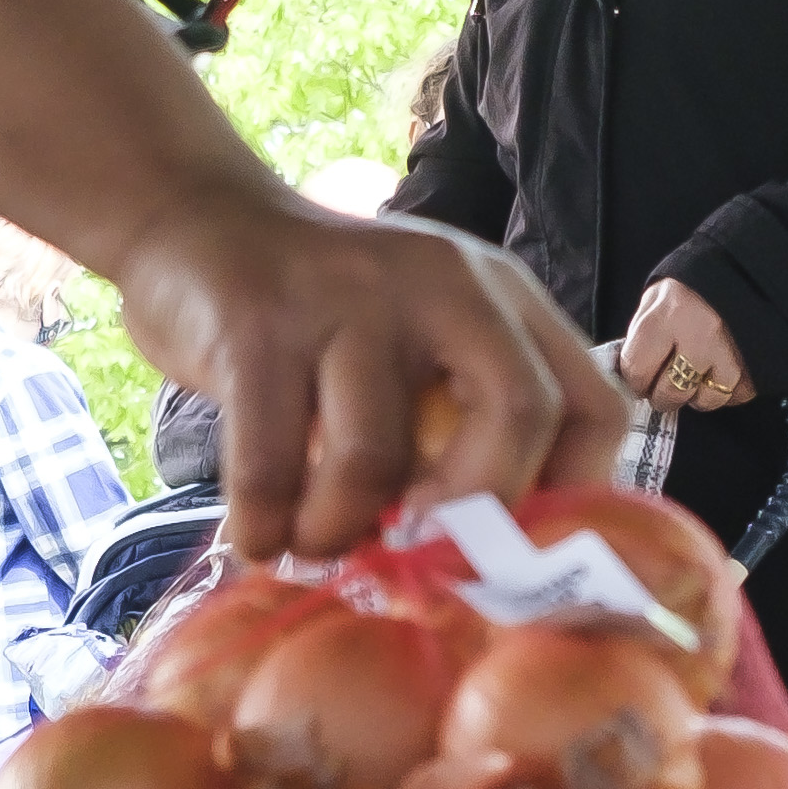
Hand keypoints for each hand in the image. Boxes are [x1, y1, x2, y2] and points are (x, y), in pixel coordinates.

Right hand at [107, 187, 622, 559]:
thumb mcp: (416, 345)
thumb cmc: (319, 320)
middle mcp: (441, 283)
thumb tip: (489, 567)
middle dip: (476, 516)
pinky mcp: (258, 324)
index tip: (512, 555)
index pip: (592, 404)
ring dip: (339, 534)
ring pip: (376, 460)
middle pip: (517, 413)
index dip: (571, 499)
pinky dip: (264, 529)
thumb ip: (460, 423)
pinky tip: (258, 536)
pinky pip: (271, 468)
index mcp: (498, 297)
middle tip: (418, 557)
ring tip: (313, 542)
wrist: (195, 220)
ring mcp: (348, 297)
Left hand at [613, 277, 755, 413]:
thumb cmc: (692, 287)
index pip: (637, 371)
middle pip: (671, 393)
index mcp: (668, 315)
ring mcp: (732, 352)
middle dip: (662, 395)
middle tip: (664, 385)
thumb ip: (641, 336)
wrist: (740, 270)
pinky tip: (719, 373)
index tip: (639, 380)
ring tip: (695, 377)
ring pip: (706, 400)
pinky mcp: (757, 363)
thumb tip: (631, 374)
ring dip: (697, 395)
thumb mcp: (656, 299)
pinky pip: (736, 396)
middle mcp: (700, 335)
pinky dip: (726, 391)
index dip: (634, 381)